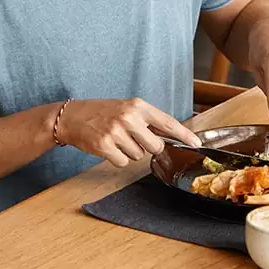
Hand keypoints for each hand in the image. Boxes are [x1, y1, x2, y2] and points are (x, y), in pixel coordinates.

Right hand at [55, 98, 200, 167]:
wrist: (72, 116)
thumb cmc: (102, 113)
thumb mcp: (127, 108)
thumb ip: (147, 120)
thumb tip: (170, 135)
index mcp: (138, 106)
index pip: (167, 122)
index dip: (184, 135)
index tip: (196, 143)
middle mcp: (129, 117)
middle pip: (156, 146)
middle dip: (147, 147)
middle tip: (132, 138)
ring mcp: (117, 131)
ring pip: (138, 156)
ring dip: (129, 152)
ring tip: (116, 139)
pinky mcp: (105, 145)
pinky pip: (122, 162)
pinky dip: (116, 158)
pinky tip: (108, 147)